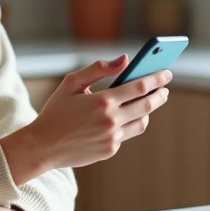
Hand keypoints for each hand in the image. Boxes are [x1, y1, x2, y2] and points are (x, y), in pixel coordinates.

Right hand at [0, 56, 172, 183]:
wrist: (43, 146)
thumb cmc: (56, 111)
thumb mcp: (72, 83)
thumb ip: (99, 69)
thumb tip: (125, 60)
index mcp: (102, 101)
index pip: (140, 86)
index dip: (156, 78)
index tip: (166, 72)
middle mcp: (111, 121)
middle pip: (147, 105)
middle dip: (160, 94)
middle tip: (165, 87)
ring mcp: (112, 138)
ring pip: (141, 122)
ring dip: (148, 110)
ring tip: (148, 101)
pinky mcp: (110, 150)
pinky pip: (127, 134)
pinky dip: (129, 123)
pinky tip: (125, 116)